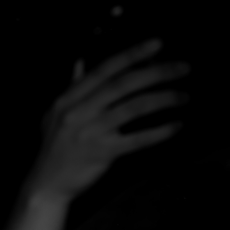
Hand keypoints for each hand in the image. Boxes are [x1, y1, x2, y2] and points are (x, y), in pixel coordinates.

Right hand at [28, 40, 186, 201]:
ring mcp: (90, 132)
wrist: (46, 184)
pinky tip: (176, 126)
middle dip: (157, 72)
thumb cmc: (55, 148)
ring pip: (134, 107)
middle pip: (123, 84)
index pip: (104, 70)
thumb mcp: (54, 114)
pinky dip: (159, 132)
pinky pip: (137, 139)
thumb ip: (72, 87)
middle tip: (182, 68)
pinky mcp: (102, 153)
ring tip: (183, 97)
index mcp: (67, 99)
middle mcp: (78, 112)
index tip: (156, 45)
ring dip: (164, 99)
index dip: (131, 54)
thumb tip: (80, 62)